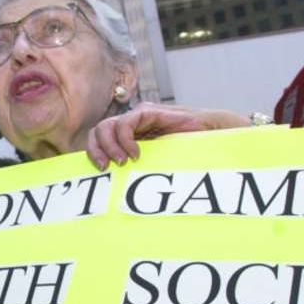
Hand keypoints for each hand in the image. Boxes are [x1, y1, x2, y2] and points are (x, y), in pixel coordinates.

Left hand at [86, 102, 249, 169]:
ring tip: (124, 162)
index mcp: (127, 135)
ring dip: (110, 147)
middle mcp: (129, 124)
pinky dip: (125, 139)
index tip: (102, 170)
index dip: (94, 152)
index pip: (98, 139)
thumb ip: (135, 169)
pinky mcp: (148, 112)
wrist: (209, 134)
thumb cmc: (184, 153)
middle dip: (97, 150)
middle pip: (98, 131)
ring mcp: (137, 116)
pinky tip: (135, 153)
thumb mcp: (152, 164)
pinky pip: (126, 122)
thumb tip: (114, 191)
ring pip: (106, 125)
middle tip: (106, 167)